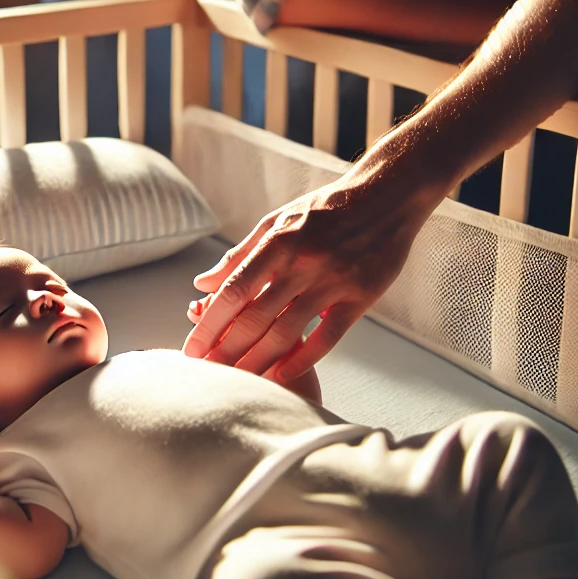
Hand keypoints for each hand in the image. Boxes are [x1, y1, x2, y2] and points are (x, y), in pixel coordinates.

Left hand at [182, 171, 431, 380]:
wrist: (386, 195)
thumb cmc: (324, 209)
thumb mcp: (276, 222)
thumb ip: (239, 255)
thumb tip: (201, 283)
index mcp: (277, 243)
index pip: (233, 291)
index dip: (209, 324)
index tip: (191, 348)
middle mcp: (302, 263)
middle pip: (255, 318)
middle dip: (226, 350)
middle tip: (206, 374)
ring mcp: (333, 282)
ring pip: (287, 333)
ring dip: (258, 361)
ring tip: (237, 382)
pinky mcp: (360, 297)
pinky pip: (327, 337)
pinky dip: (302, 360)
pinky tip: (281, 376)